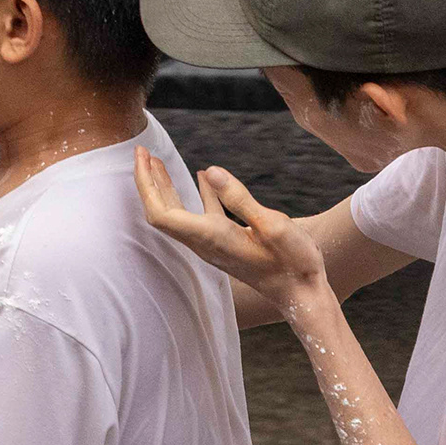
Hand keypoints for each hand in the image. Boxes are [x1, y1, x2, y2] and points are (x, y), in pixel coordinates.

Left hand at [136, 151, 332, 315]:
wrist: (302, 293)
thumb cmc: (293, 262)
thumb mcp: (273, 225)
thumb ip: (239, 198)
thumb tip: (208, 170)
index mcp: (211, 237)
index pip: (161, 214)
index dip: (147, 184)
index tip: (143, 156)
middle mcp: (206, 242)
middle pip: (162, 213)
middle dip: (148, 182)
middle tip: (142, 151)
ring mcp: (215, 243)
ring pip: (178, 214)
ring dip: (166, 187)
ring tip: (158, 161)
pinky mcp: (227, 241)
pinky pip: (201, 216)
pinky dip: (196, 194)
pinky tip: (201, 177)